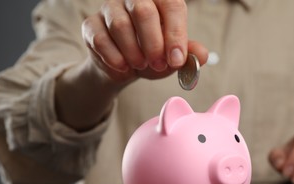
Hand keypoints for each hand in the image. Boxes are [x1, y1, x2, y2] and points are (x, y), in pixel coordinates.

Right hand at [81, 0, 207, 83]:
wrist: (123, 67)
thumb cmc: (152, 56)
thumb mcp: (172, 57)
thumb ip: (188, 55)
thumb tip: (202, 56)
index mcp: (160, 1)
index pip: (171, 5)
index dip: (175, 34)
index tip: (176, 60)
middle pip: (143, 10)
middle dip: (153, 44)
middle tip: (158, 65)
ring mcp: (110, 9)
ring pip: (119, 25)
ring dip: (133, 52)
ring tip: (140, 66)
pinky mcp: (91, 25)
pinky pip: (100, 38)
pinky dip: (114, 58)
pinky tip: (123, 67)